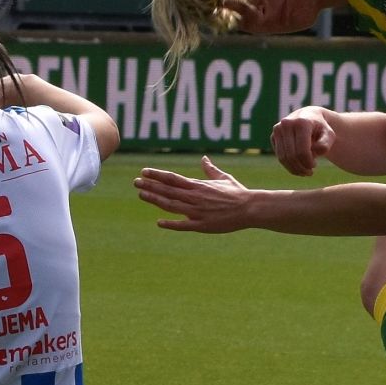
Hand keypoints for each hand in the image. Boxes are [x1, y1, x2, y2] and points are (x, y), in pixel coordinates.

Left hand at [134, 157, 254, 232]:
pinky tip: (159, 223)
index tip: (144, 172)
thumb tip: (204, 159)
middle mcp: (195, 197)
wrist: (250, 208)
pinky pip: (183, 225)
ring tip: (141, 195)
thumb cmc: (237, 193)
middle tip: (135, 182)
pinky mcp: (202, 225)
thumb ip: (210, 170)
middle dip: (150, 186)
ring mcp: (198, 212)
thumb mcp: (223, 178)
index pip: (172, 178)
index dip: (157, 175)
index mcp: (198, 186)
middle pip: (168, 190)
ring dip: (155, 200)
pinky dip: (171, 224)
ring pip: (171, 205)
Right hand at [272, 107, 335, 175]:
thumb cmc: (321, 128)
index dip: (308, 163)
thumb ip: (325, 144)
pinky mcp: (273, 136)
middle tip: (310, 172)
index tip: (314, 166)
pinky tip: (298, 165)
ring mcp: (278, 129)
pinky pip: (279, 156)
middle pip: (291, 155)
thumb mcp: (329, 135)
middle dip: (301, 168)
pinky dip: (288, 165)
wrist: (310, 117)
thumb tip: (314, 152)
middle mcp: (287, 124)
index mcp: (301, 122)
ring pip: (283, 158)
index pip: (302, 151)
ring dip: (294, 169)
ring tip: (304, 172)